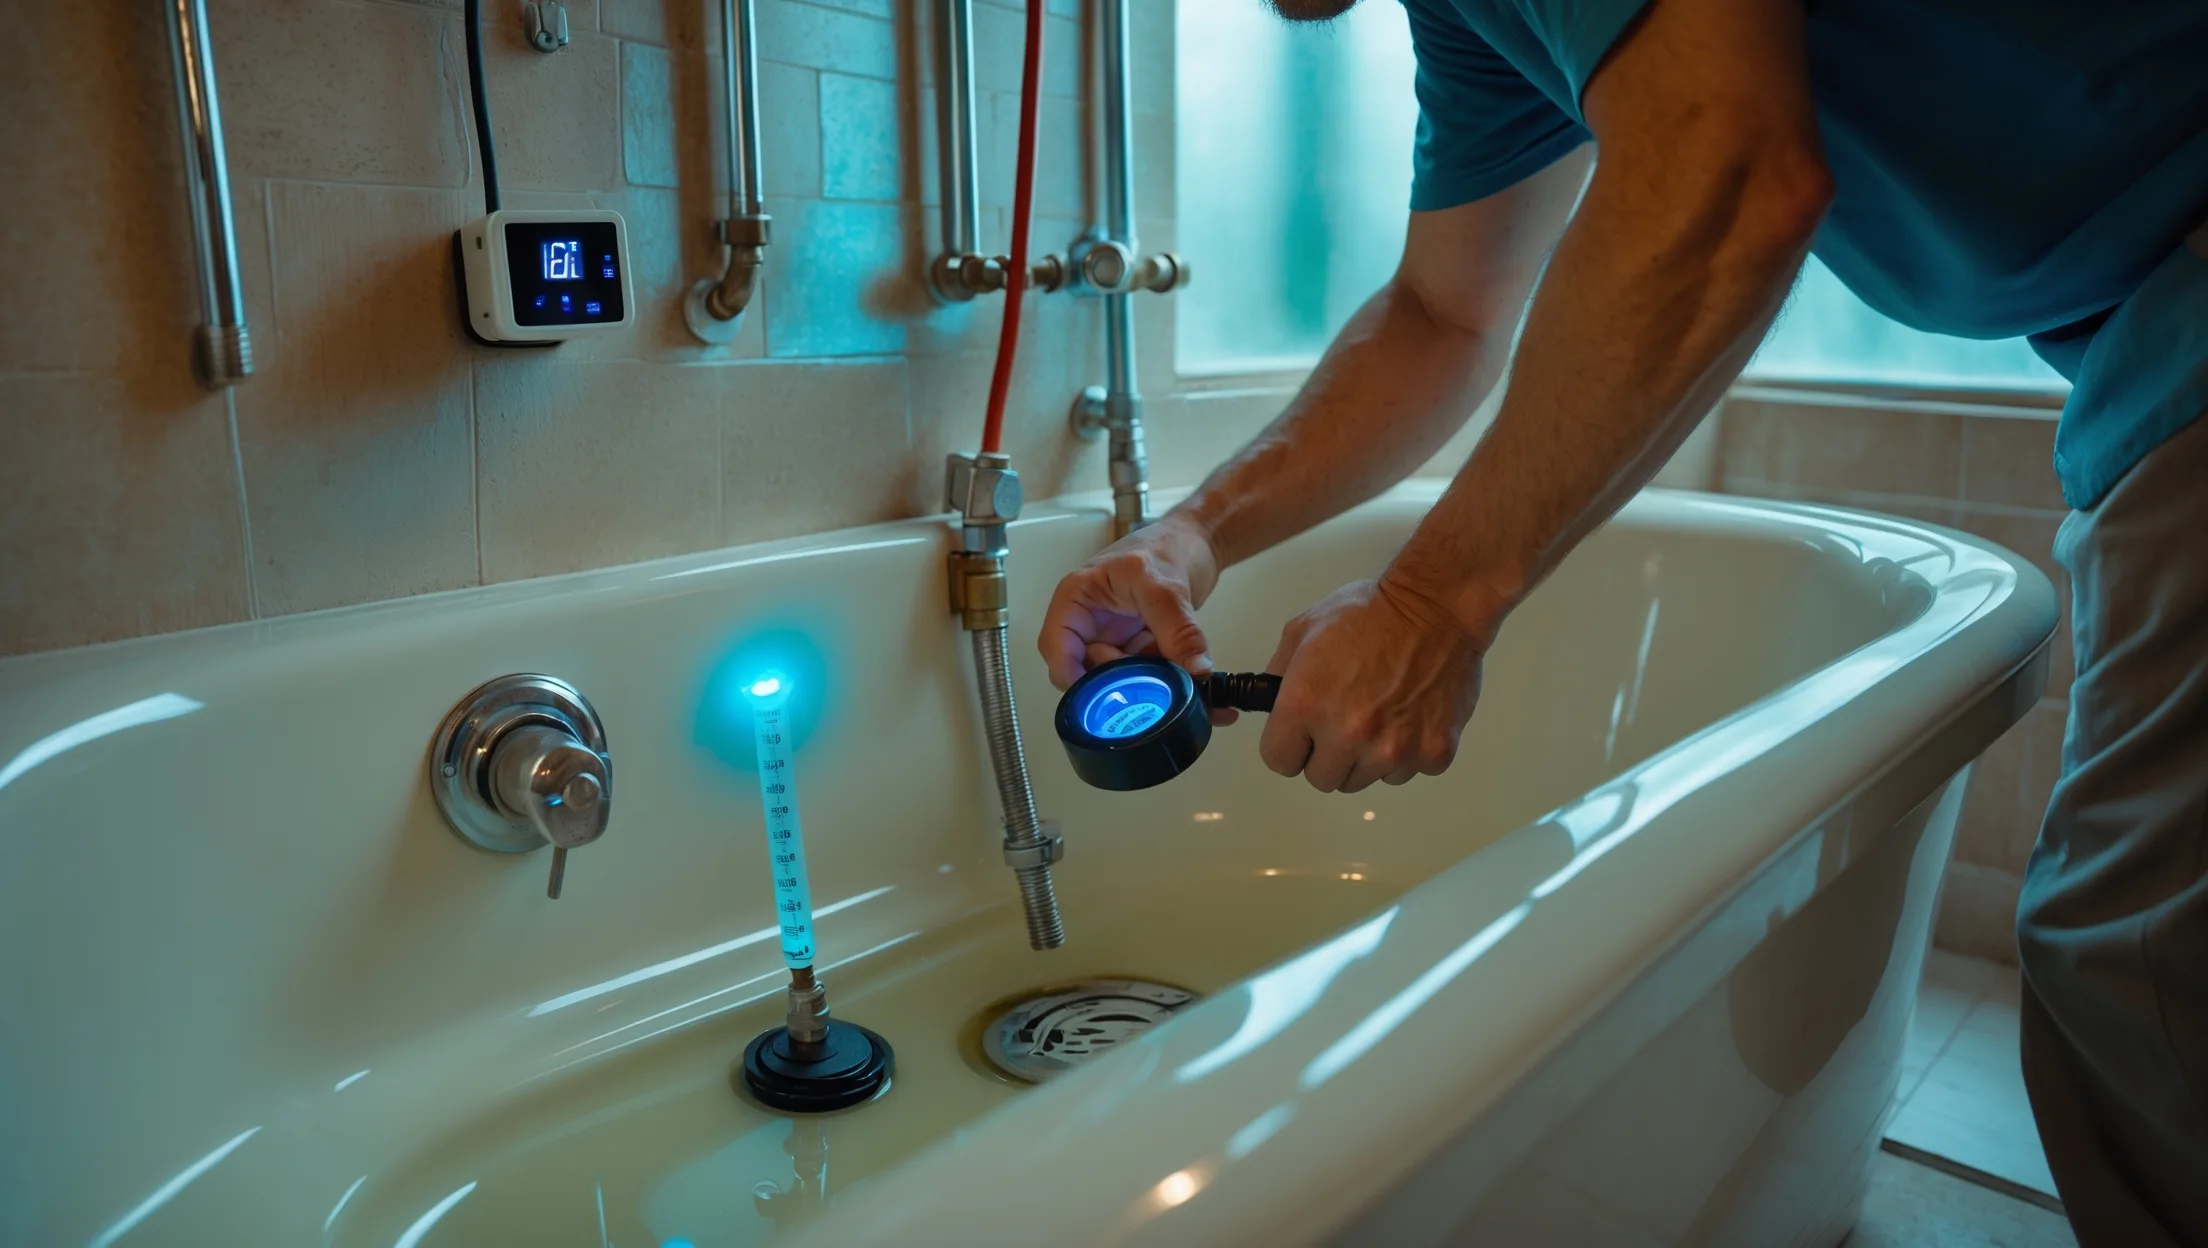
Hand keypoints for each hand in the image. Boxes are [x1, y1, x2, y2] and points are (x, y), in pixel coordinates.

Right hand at [1039, 512, 1223, 690]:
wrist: (1197, 543)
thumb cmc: (1166, 545)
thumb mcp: (1165, 585)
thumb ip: (1178, 629)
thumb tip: (1194, 670)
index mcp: (1077, 600)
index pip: (1056, 646)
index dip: (1070, 674)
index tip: (1097, 695)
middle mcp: (1091, 624)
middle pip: (1086, 671)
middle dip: (1116, 684)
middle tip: (1148, 683)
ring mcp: (1115, 639)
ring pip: (1118, 681)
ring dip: (1146, 688)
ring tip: (1178, 679)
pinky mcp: (1140, 650)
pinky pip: (1145, 678)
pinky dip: (1167, 684)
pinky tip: (1193, 683)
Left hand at [1260, 575, 1484, 791]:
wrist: (1436, 606)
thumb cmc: (1369, 612)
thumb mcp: (1304, 629)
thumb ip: (1279, 674)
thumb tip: (1271, 704)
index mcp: (1305, 704)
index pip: (1279, 761)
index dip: (1289, 745)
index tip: (1302, 732)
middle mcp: (1347, 734)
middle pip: (1322, 778)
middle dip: (1327, 754)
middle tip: (1345, 719)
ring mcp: (1393, 748)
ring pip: (1365, 779)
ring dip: (1367, 755)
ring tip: (1381, 711)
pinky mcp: (1433, 753)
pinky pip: (1407, 772)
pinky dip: (1408, 752)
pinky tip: (1410, 714)